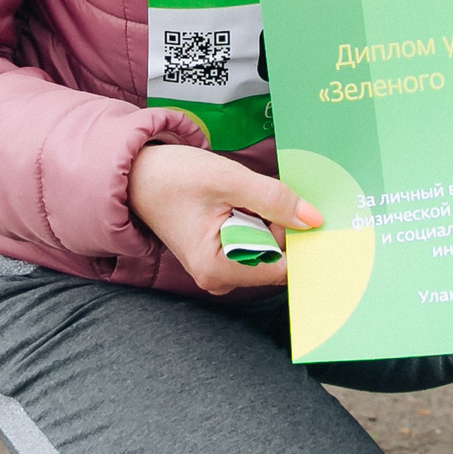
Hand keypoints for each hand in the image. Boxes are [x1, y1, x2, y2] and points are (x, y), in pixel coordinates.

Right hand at [127, 142, 323, 294]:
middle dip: (282, 225)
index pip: (281, 267)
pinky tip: (247, 203)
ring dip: (270, 220)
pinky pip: (255, 240)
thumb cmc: (173, 177)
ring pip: (267, 246)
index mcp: (217, 269)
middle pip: (275, 256)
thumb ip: (273, 199)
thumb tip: (313, 219)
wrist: (137, 175)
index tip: (315, 216)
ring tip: (251, 196)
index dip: (300, 240)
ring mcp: (219, 268)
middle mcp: (218, 277)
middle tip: (270, 195)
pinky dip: (259, 220)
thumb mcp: (228, 180)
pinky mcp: (220, 255)